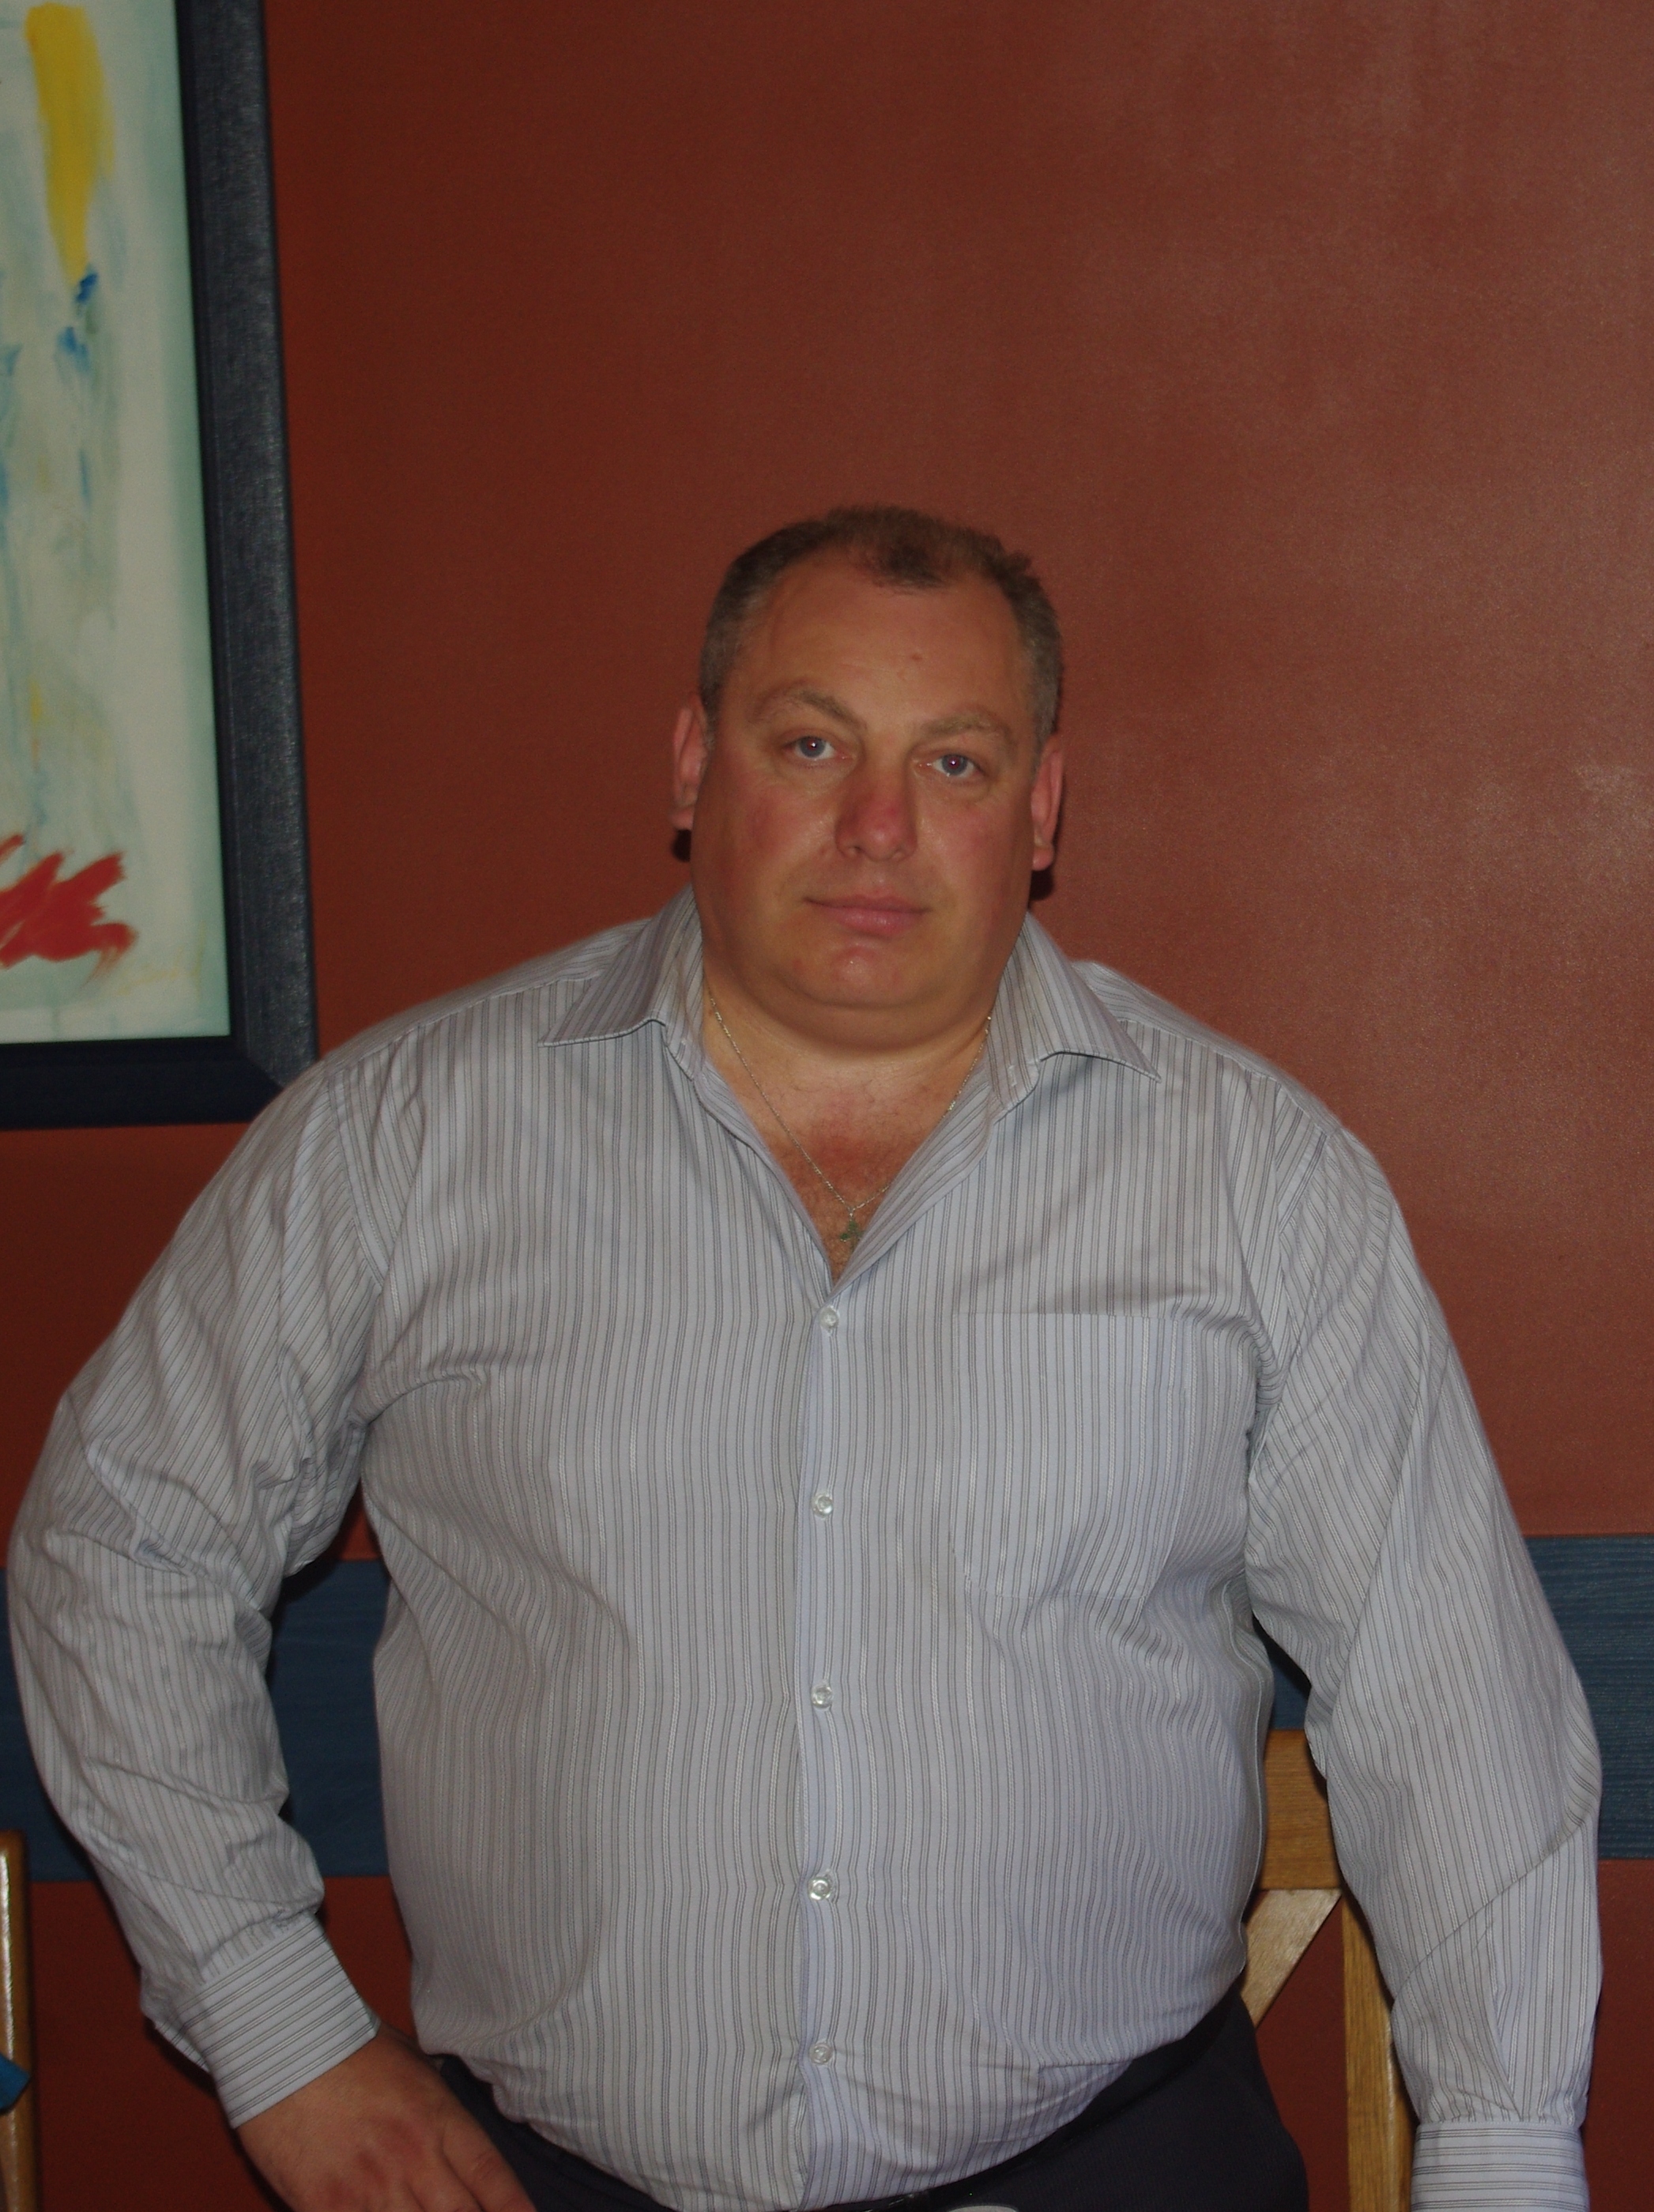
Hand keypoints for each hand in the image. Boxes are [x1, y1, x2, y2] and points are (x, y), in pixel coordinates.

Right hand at [237, 2027, 534, 2210]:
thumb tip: (453, 2133)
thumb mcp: (411, 2065)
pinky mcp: (326, 2207)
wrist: (283, 2044)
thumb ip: (437, 2106)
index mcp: (438, 2119)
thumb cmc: (348, 2047)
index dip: (513, 2207)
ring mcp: (370, 2189)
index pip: (491, 2177)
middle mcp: (413, 2159)